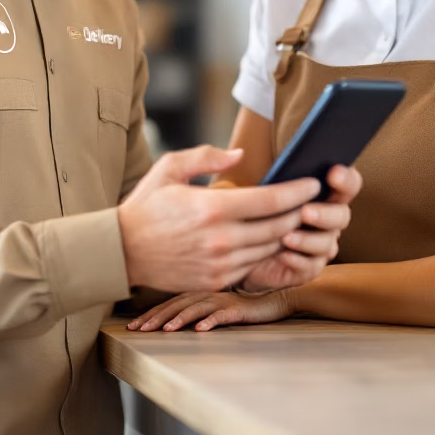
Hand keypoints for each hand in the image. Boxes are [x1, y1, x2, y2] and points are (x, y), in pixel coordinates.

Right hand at [117, 146, 320, 292]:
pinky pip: (253, 265)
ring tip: (298, 218)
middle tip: (313, 200)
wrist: (122, 251)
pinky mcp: (216, 280)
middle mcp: (221, 239)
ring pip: (270, 248)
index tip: (312, 183)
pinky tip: (272, 238)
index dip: (297, 191)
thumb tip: (240, 154)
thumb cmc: (146, 206)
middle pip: (279, 226)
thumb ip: (207, 157)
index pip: (270, 201)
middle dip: (301, 211)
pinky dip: (267, 251)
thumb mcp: (169, 168)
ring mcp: (220, 263)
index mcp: (212, 208)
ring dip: (288, 233)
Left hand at [128, 289, 295, 332]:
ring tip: (165, 330)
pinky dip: (210, 321)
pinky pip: (222, 315)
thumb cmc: (240, 307)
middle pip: (176, 304)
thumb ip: (194, 308)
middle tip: (138, 330)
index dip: (149, 313)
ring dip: (179, 319)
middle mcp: (206, 294)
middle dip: (156, 317)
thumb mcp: (213, 307)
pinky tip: (200, 330)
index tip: (132, 326)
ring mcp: (222, 301)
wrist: (272, 302)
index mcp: (198, 293)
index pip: (168, 303)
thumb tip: (168, 321)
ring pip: (196, 308)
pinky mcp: (238, 310)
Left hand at [237, 164, 361, 292]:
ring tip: (286, 237)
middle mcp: (328, 220)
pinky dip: (298, 260)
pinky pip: (312, 267)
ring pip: (328, 244)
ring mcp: (320, 246)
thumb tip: (248, 156)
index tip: (333, 173)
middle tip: (305, 212)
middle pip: (342, 216)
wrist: (244, 250)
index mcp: (323, 196)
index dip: (346, 179)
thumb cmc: (257, 213)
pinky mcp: (308, 268)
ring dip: (308, 240)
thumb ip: (274, 178)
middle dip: (326, 213)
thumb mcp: (264, 191)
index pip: (347, 185)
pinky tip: (283, 255)